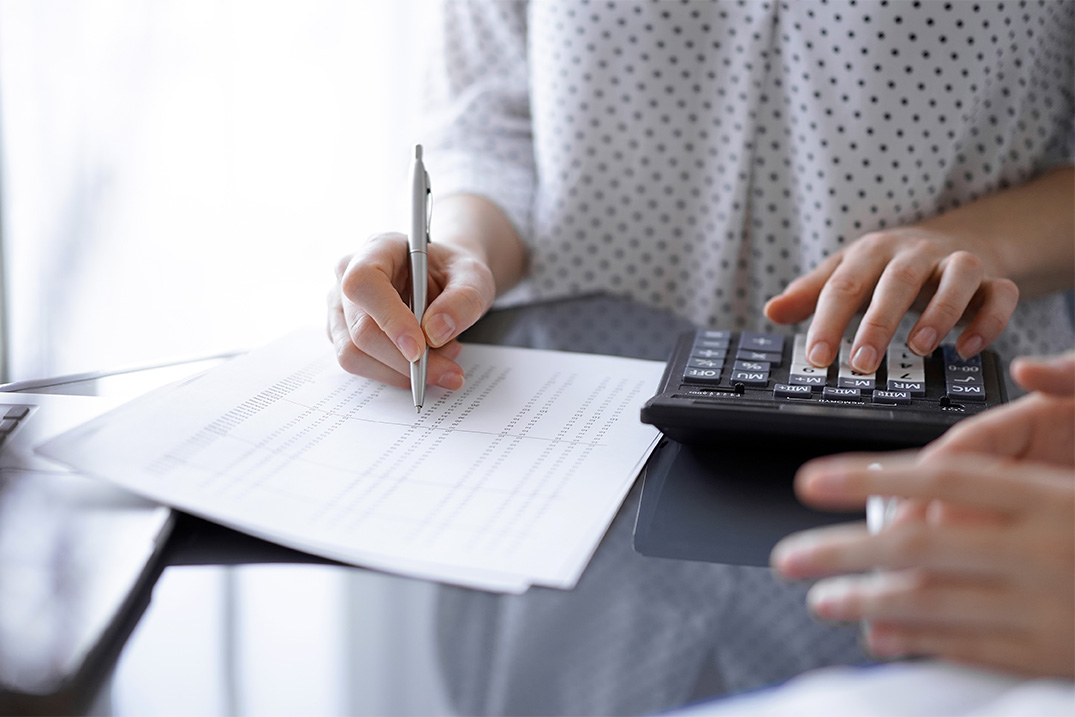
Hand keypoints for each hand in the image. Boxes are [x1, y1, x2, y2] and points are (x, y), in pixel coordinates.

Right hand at [327, 232, 495, 389]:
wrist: (445, 280)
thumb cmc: (453, 273)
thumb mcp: (474, 278)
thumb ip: (463, 300)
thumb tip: (435, 333)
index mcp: (378, 249)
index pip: (364, 283)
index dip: (389, 319)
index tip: (420, 349)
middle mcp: (348, 276)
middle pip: (361, 329)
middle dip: (406, 361)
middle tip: (449, 371)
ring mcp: (341, 307)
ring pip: (355, 355)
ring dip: (402, 372)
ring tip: (442, 361)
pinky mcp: (343, 335)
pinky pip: (361, 366)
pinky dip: (396, 374)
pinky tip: (425, 362)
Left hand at [764, 227, 1018, 371]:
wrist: (957, 240)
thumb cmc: (889, 266)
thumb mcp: (846, 273)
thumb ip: (810, 294)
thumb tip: (771, 311)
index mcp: (871, 252)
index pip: (844, 285)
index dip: (828, 321)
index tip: (817, 358)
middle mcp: (915, 253)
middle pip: (898, 280)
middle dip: (879, 323)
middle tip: (861, 363)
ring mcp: (957, 262)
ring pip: (957, 278)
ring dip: (940, 313)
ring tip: (919, 349)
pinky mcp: (994, 278)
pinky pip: (1001, 294)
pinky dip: (990, 320)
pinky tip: (968, 349)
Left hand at [771, 353, 1074, 677]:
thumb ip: (1074, 404)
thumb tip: (1031, 372)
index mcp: (1050, 497)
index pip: (943, 479)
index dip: (869, 476)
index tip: (811, 479)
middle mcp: (1040, 552)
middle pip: (921, 550)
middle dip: (844, 553)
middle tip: (788, 557)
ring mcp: (1044, 608)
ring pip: (937, 605)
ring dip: (869, 602)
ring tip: (819, 598)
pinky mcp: (1050, 652)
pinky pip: (972, 647)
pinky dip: (920, 641)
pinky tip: (879, 636)